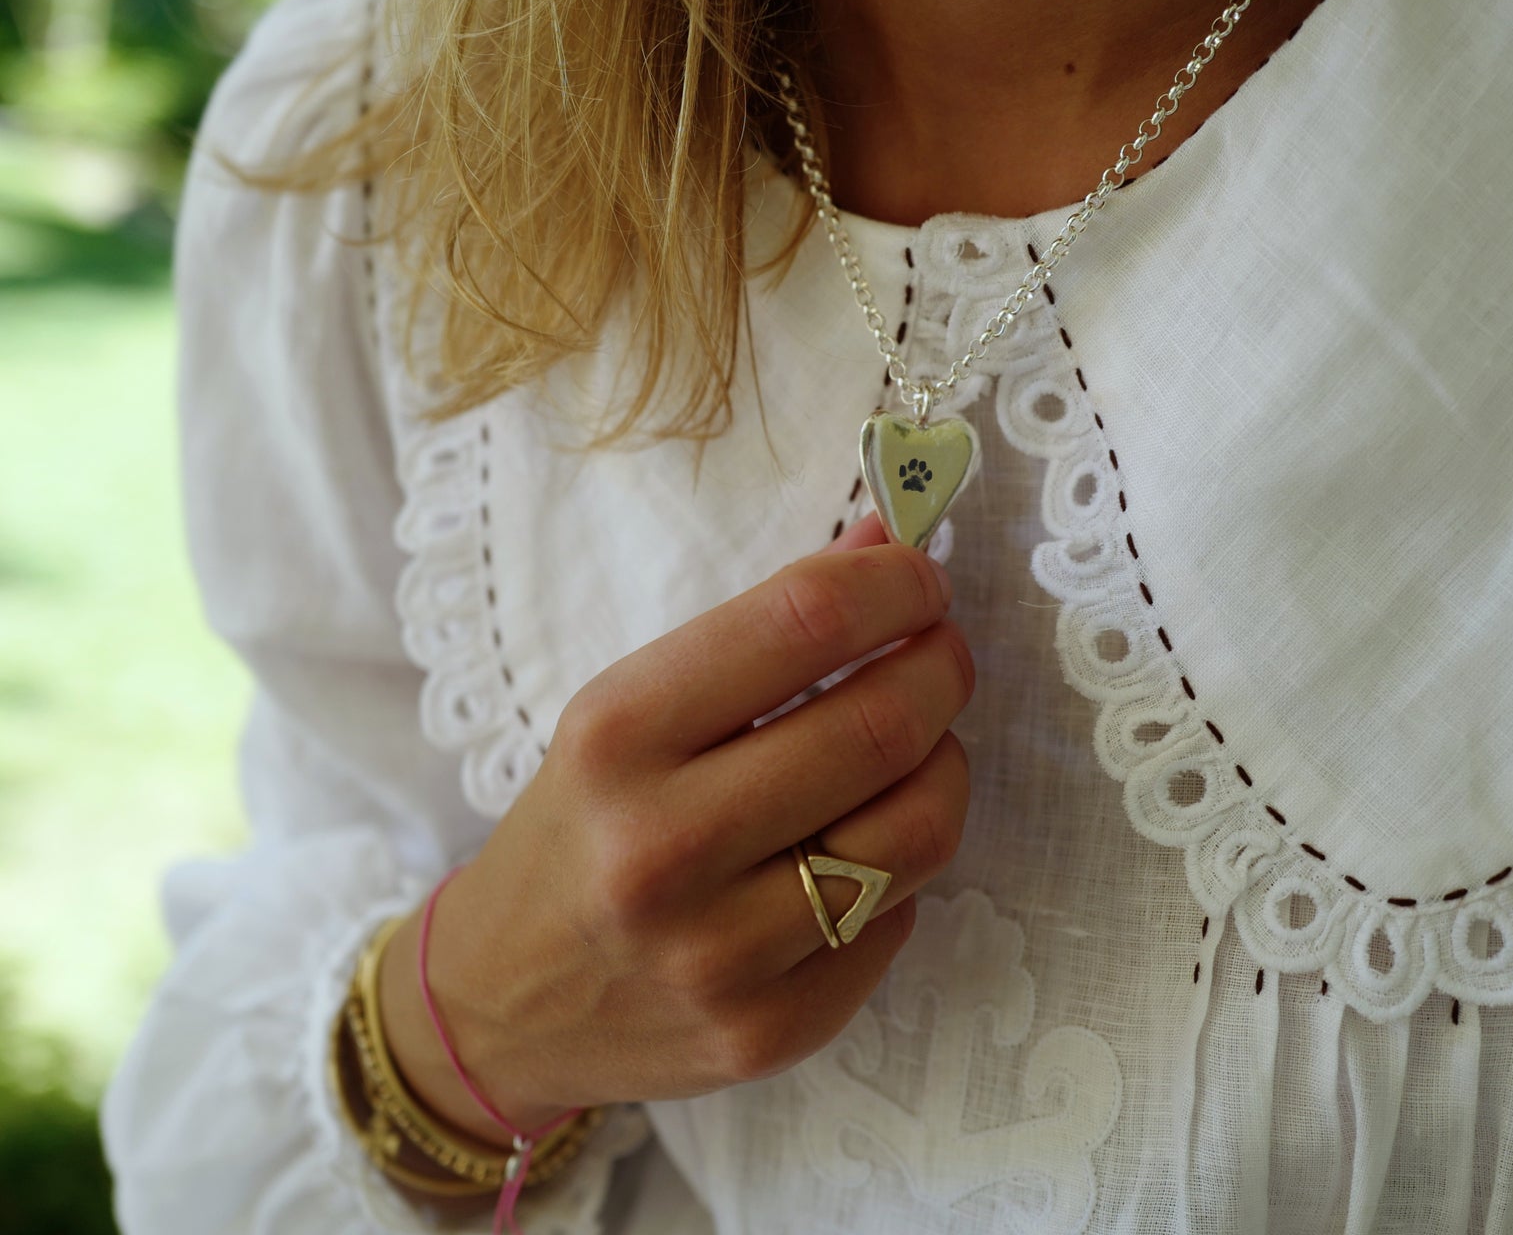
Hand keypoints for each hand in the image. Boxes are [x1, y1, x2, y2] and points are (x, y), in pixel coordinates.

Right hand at [379, 514, 972, 1141]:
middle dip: (941, 668)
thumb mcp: (629, 707)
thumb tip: (886, 547)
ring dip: (944, 765)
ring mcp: (717, 954)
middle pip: (879, 729)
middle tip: (942, 652)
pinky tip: (856, 851)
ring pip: (916, 832)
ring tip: (917, 747)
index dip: (893, 585)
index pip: (803, 624)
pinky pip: (896, 920)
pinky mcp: (766, 1032)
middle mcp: (662, 847)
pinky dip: (898, 869)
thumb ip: (762, 629)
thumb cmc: (579, 824)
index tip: (922, 576)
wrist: (501, 1000)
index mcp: (617, 736)